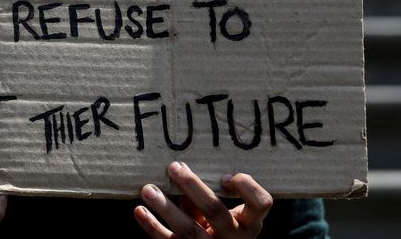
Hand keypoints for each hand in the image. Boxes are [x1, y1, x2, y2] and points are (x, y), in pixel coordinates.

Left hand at [134, 161, 271, 237]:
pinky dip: (152, 226)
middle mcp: (234, 238)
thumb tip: (179, 169)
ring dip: (166, 208)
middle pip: (215, 211)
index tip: (224, 176)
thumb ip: (208, 196)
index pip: (261, 202)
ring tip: (148, 190)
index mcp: (250, 223)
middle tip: (174, 168)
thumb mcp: (225, 214)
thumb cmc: (221, 227)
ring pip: (189, 230)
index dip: (245, 186)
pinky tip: (140, 211)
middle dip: (193, 187)